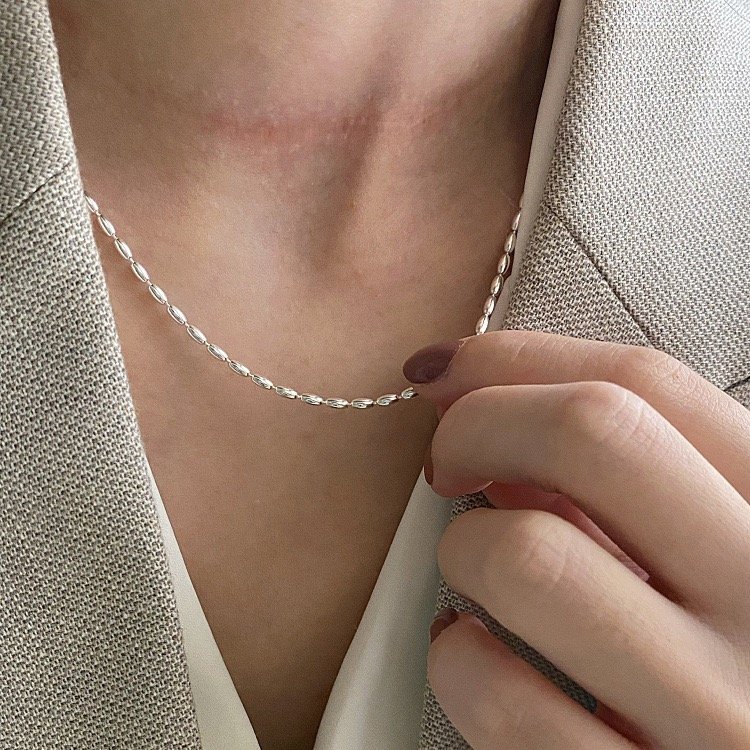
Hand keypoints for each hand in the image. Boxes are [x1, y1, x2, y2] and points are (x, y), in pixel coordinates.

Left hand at [402, 330, 749, 749]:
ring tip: (474, 567)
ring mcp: (711, 713)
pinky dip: (456, 656)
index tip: (453, 371)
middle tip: (448, 459)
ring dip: (464, 548)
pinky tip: (473, 650)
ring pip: (525, 559)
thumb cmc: (725, 651)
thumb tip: (497, 416)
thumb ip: (632, 481)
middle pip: (592, 433)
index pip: (650, 384)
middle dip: (481, 422)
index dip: (521, 358)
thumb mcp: (712, 547)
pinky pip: (496, 694)